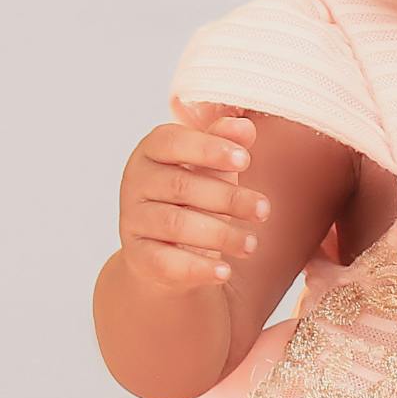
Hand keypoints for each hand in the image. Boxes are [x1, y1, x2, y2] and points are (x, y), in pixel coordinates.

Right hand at [118, 100, 271, 291]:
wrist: (167, 247)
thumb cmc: (194, 195)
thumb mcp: (211, 166)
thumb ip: (225, 142)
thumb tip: (244, 126)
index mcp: (151, 151)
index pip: (172, 141)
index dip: (209, 148)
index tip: (246, 160)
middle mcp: (135, 182)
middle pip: (181, 185)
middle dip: (228, 198)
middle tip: (264, 210)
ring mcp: (132, 220)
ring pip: (175, 225)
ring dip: (220, 234)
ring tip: (252, 244)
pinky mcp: (137, 257)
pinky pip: (165, 262)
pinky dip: (197, 268)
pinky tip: (224, 271)